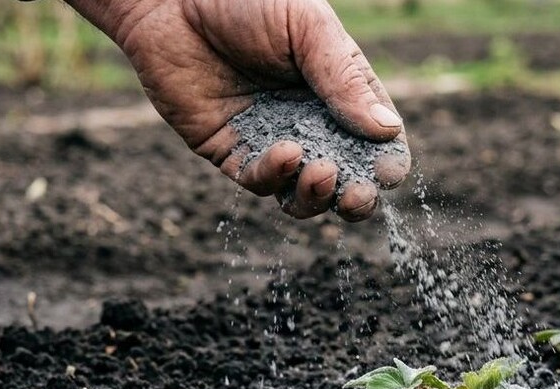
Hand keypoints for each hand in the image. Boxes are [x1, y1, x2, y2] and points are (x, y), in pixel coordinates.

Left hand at [67, 0, 409, 220]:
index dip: (385, 162)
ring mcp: (270, 140)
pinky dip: (275, 177)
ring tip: (321, 174)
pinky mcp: (230, 151)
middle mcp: (308, 121)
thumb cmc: (247, 0)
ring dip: (317, 197)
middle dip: (356, 196)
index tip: (387, 172)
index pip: (376, 140)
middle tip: (357, 195)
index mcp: (339, 90)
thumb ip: (345, 80)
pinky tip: (286, 154)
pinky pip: (259, 181)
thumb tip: (388, 132)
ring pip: (303, 193)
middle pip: (345, 177)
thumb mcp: (308, 29)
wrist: (172, 0)